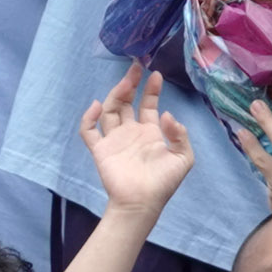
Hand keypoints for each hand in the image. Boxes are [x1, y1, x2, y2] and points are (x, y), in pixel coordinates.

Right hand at [79, 67, 196, 216]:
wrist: (142, 203)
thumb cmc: (163, 183)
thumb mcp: (183, 158)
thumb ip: (180, 135)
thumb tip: (168, 114)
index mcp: (150, 132)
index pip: (148, 104)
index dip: (151, 90)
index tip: (155, 74)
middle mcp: (131, 132)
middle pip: (126, 102)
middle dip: (130, 85)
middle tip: (135, 68)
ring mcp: (114, 140)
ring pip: (110, 111)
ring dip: (115, 95)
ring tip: (124, 84)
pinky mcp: (100, 150)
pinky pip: (88, 131)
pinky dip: (89, 118)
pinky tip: (97, 106)